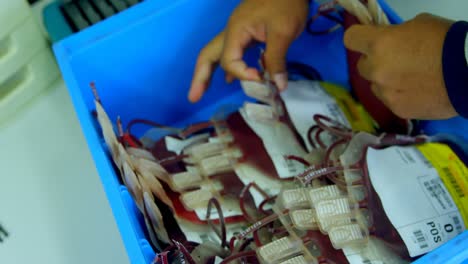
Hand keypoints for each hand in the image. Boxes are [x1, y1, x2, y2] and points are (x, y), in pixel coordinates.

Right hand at [188, 0, 308, 101]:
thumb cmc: (286, 4)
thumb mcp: (283, 33)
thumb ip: (277, 61)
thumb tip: (278, 86)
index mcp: (235, 30)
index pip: (229, 61)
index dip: (243, 74)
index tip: (262, 78)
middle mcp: (231, 31)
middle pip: (208, 55)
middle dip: (200, 77)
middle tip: (193, 98)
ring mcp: (237, 31)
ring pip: (217, 54)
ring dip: (208, 73)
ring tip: (201, 93)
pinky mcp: (246, 32)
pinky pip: (232, 52)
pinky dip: (229, 67)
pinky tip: (231, 79)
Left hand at [344, 13, 456, 119]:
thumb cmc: (446, 42)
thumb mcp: (418, 25)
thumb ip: (395, 35)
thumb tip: (389, 43)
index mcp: (379, 44)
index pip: (351, 39)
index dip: (359, 38)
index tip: (367, 40)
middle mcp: (376, 69)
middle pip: (362, 65)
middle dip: (374, 62)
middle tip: (395, 60)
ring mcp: (385, 92)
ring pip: (375, 85)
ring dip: (386, 81)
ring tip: (410, 79)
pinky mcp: (396, 109)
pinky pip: (389, 99)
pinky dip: (399, 95)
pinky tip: (417, 92)